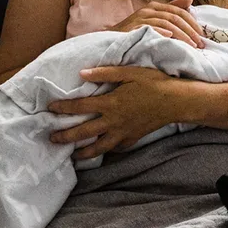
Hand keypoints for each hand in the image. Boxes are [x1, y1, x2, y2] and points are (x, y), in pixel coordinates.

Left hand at [49, 67, 180, 158]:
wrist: (176, 102)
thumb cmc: (154, 83)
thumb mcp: (130, 72)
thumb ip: (105, 72)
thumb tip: (82, 73)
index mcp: (111, 103)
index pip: (80, 107)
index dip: (63, 108)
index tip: (50, 109)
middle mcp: (114, 121)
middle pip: (84, 132)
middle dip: (66, 136)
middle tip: (52, 139)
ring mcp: (123, 132)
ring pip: (99, 147)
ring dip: (84, 152)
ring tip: (72, 155)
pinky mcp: (133, 138)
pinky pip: (116, 148)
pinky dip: (107, 151)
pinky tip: (102, 152)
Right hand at [108, 0, 204, 47]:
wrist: (110, 41)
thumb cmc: (134, 32)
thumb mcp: (154, 20)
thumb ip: (171, 10)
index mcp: (154, 6)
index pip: (179, 11)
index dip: (192, 23)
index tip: (202, 36)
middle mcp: (148, 9)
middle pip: (175, 17)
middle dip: (190, 31)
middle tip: (200, 44)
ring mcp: (139, 18)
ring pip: (167, 24)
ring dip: (181, 36)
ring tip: (191, 46)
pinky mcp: (132, 28)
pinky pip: (151, 29)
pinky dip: (162, 33)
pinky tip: (171, 39)